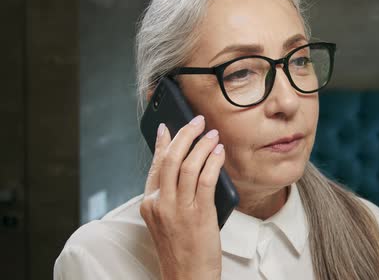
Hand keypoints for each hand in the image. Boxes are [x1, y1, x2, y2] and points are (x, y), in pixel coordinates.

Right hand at [140, 116, 224, 279]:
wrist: (187, 277)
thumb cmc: (181, 250)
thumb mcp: (167, 220)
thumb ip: (172, 195)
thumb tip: (188, 167)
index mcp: (150, 204)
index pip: (155, 165)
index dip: (163, 142)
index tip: (168, 126)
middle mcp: (161, 203)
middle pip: (171, 159)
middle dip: (185, 135)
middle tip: (197, 122)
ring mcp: (178, 209)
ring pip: (188, 165)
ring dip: (202, 145)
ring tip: (212, 135)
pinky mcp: (199, 214)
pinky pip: (206, 179)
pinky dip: (213, 162)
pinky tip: (219, 153)